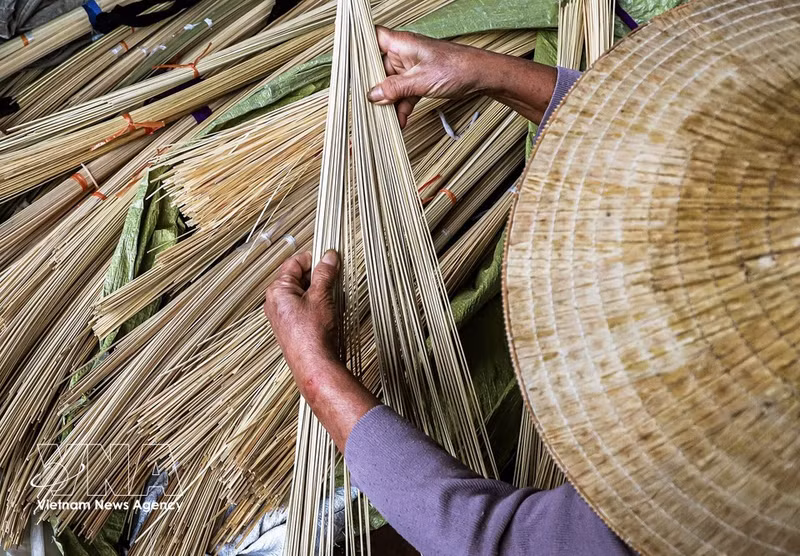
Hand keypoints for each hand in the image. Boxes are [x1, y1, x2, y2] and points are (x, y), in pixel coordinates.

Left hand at [264, 249, 378, 451]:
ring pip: (301, 293)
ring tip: (333, 294)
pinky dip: (315, 303)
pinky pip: (302, 307)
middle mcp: (275, 302)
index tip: (328, 258)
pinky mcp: (291, 327)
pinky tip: (328, 309)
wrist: (313, 364)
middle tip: (334, 275)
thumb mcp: (321, 297)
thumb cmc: (312, 334)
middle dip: (316, 275)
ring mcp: (282, 316)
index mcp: (277, 291)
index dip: (312, 259)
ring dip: (318, 290)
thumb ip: (324, 274)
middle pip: (297, 277)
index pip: (293, 263)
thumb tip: (329, 258)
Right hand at [368, 26, 558, 126]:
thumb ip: (394, 88)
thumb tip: (373, 95)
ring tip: (383, 119)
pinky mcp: (419, 80)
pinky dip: (401, 107)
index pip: (371, 39)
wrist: (481, 77)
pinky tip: (399, 122)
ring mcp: (411, 68)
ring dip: (388, 103)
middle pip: (377, 68)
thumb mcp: (421, 81)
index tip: (347, 68)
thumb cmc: (457, 68)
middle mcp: (404, 53)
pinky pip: (403, 94)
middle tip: (364, 104)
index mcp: (401, 43)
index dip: (358, 51)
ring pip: (390, 85)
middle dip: (373, 88)